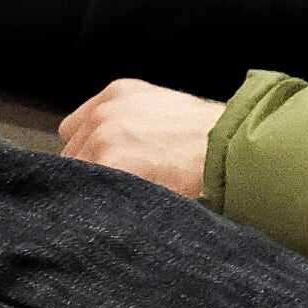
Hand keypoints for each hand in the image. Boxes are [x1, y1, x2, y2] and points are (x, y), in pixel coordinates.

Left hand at [56, 80, 221, 198]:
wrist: (235, 151)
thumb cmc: (214, 139)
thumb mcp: (168, 112)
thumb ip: (134, 125)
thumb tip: (119, 153)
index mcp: (119, 94)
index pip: (76, 128)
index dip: (89, 153)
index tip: (104, 170)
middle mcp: (104, 111)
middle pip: (72, 153)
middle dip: (91, 173)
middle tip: (120, 191)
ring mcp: (103, 138)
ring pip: (76, 176)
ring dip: (94, 192)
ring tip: (126, 204)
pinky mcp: (109, 165)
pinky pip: (86, 193)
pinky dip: (100, 207)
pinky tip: (123, 213)